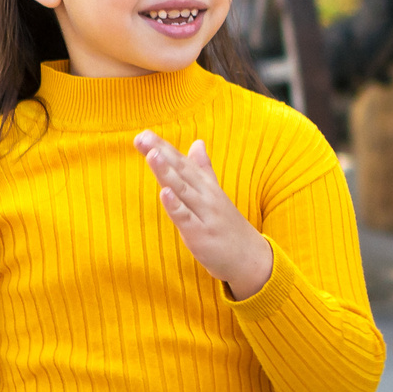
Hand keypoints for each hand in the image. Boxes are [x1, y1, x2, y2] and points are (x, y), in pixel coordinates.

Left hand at [135, 132, 273, 298]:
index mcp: (206, 185)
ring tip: (152, 155)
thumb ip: (204, 169)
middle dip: (161, 154)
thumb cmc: (228, 226)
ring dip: (167, 172)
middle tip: (142, 137)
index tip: (144, 133)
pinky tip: (164, 193)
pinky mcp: (201, 234)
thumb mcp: (216, 193)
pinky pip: (186, 218)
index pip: (182, 162)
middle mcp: (206, 196)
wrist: (251, 258)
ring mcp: (204, 214)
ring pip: (183, 190)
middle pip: (181, 171)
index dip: (163, 147)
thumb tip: (197, 143)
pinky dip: (176, 205)